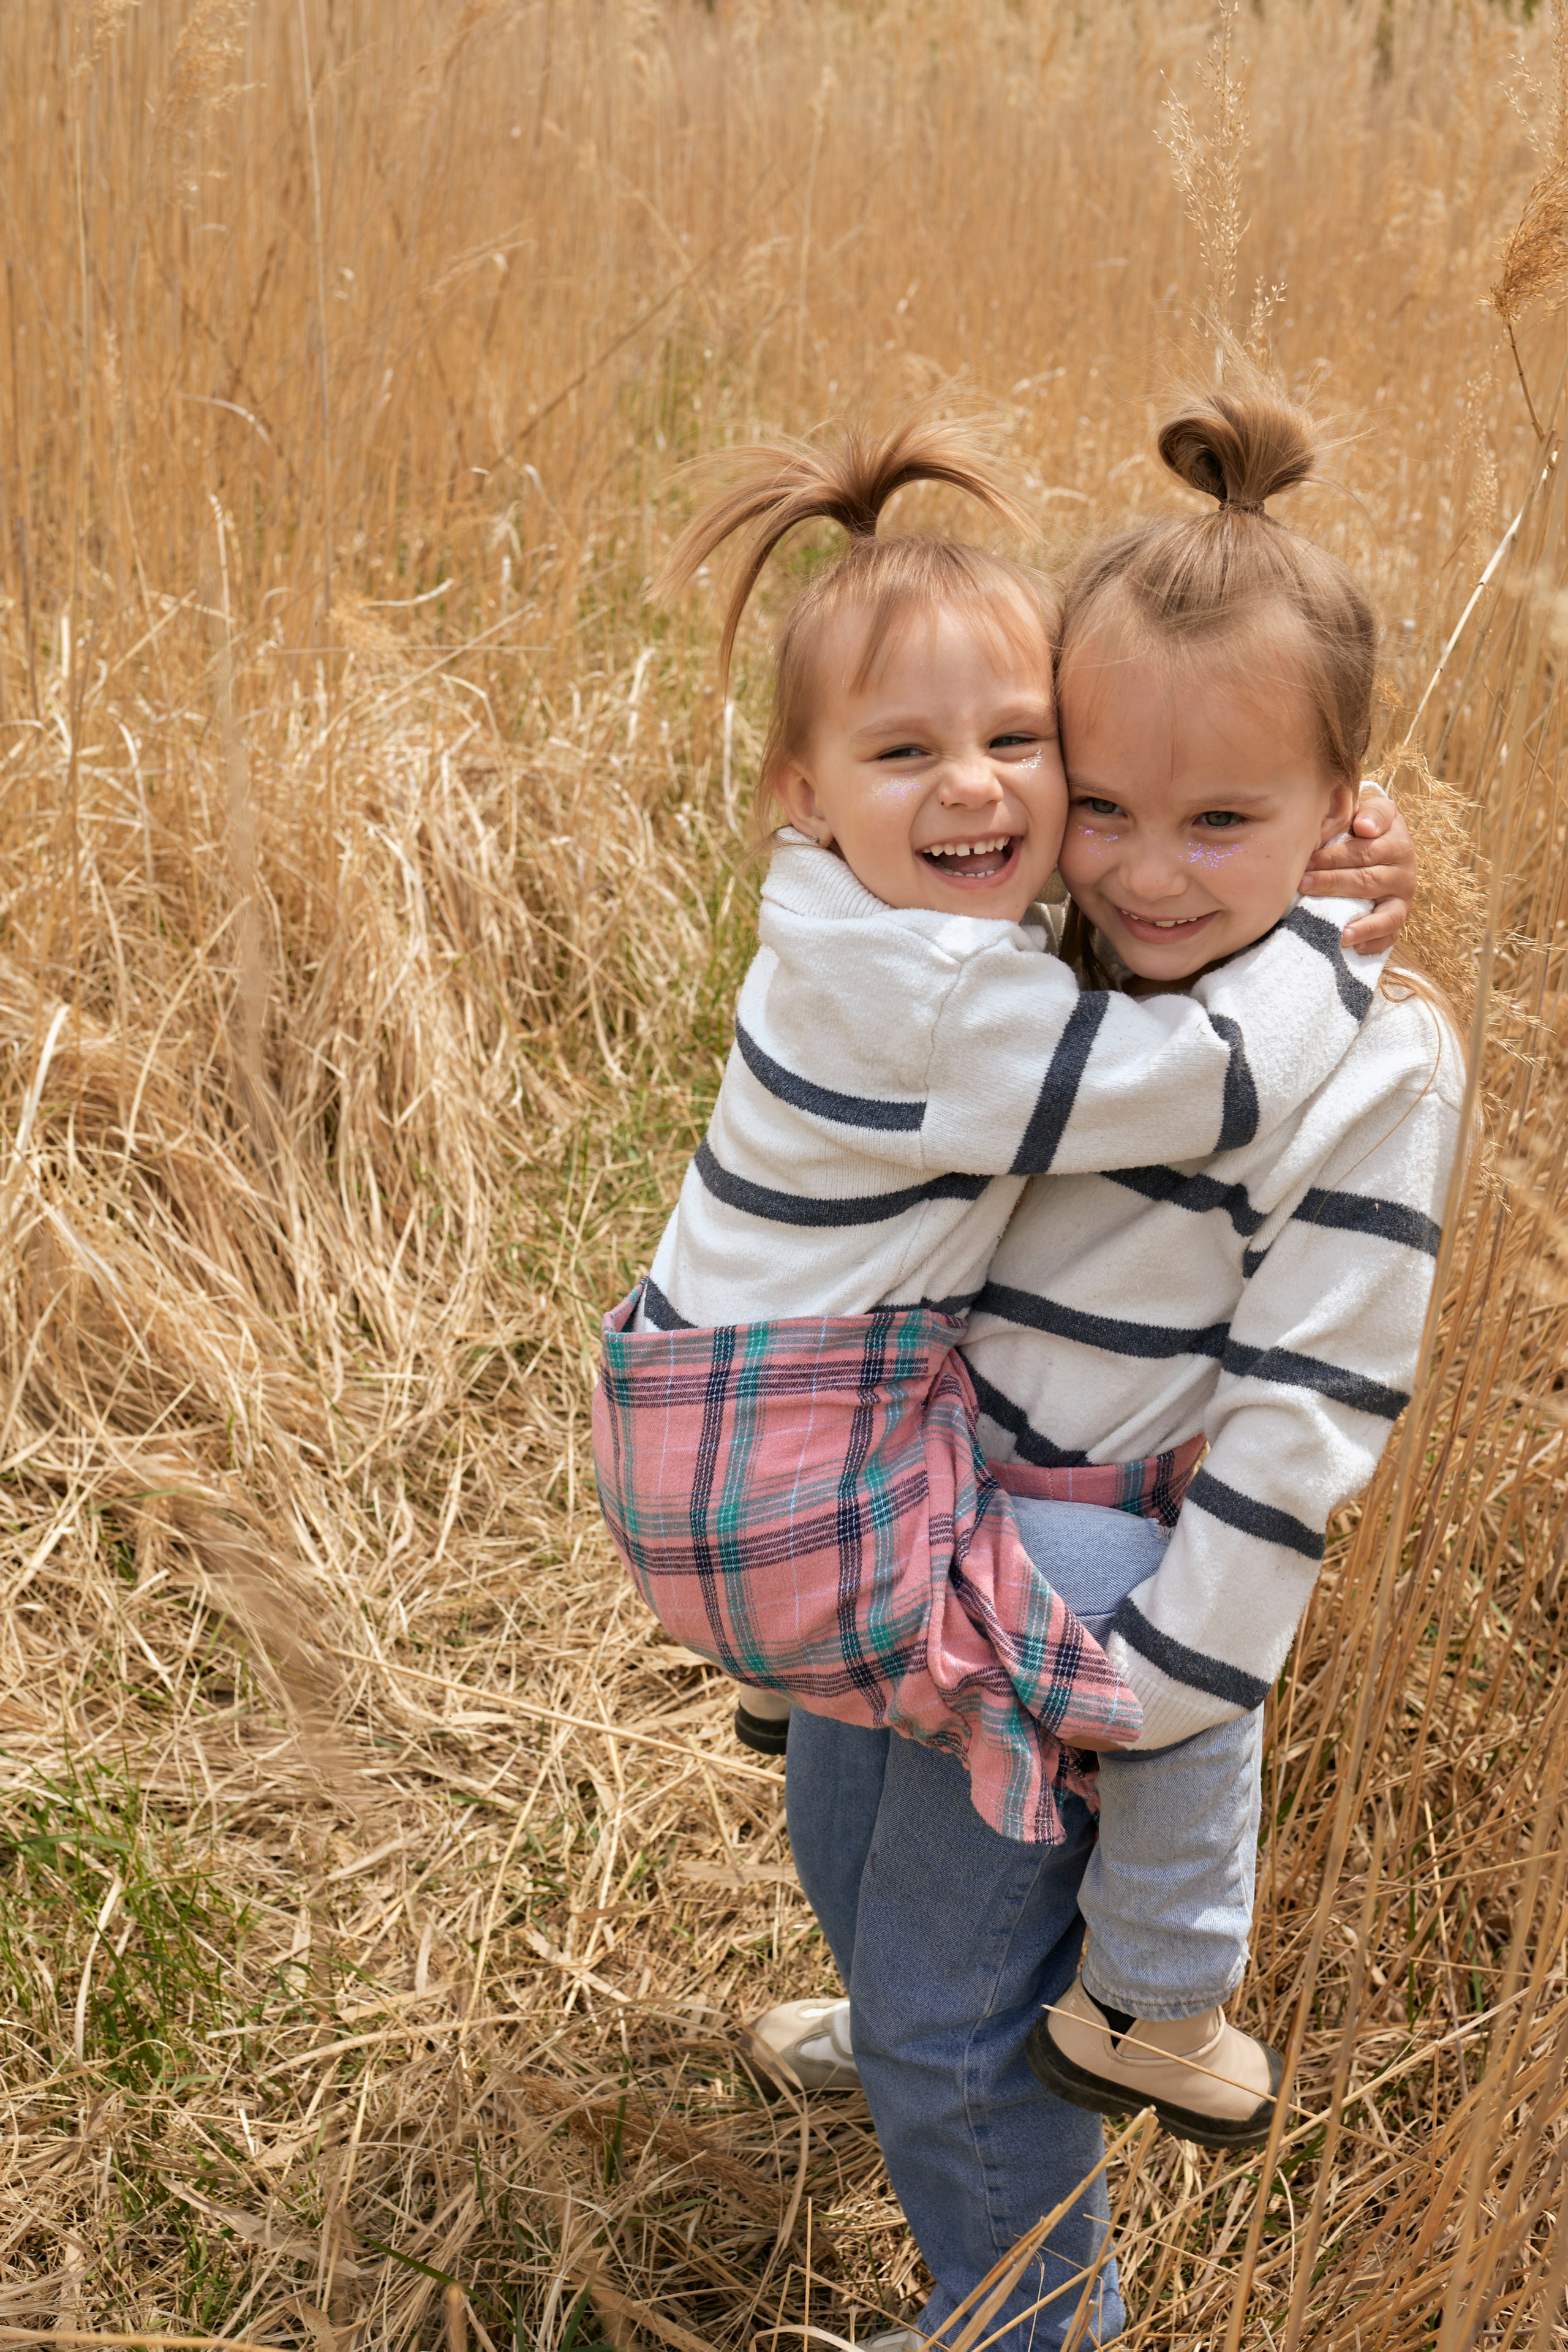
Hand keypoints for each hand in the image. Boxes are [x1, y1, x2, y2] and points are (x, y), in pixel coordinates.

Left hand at [1298, 786, 1414, 953]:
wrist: (1387, 844)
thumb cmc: (1369, 827)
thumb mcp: (1375, 811)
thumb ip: (1373, 812)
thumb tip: (1364, 827)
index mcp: (1397, 845)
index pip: (1365, 851)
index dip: (1335, 857)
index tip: (1307, 859)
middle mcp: (1404, 874)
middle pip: (1367, 881)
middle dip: (1332, 884)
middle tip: (1302, 885)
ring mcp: (1402, 900)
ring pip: (1384, 915)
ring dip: (1361, 925)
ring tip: (1339, 934)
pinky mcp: (1398, 920)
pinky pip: (1390, 936)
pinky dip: (1374, 944)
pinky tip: (1353, 948)